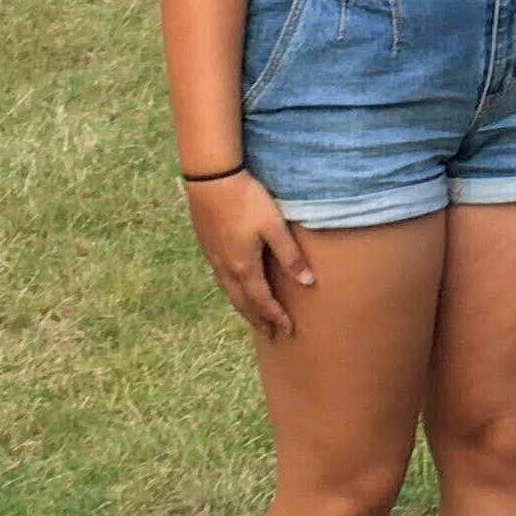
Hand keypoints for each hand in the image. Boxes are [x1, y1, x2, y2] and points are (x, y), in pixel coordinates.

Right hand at [186, 171, 312, 337]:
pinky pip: (221, 280)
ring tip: (253, 318)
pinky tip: (235, 289)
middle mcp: (226, 269)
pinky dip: (232, 292)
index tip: (288, 330)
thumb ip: (290, 255)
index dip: (276, 317)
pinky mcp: (208, 247)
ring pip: (230, 293)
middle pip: (243, 303)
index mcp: (244, 267)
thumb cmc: (246, 201)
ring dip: (243, 309)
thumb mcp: (274, 226)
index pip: (262, 301)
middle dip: (258, 320)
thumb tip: (308, 282)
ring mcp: (214, 259)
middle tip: (270, 335)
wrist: (211, 180)